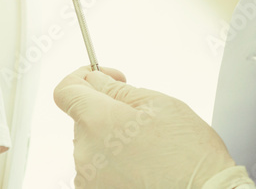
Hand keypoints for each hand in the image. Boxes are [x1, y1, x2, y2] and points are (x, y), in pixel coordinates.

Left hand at [53, 66, 239, 188]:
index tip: (102, 78)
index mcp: (97, 122)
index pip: (66, 90)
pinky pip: (98, 168)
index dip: (83, 77)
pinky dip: (115, 163)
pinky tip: (142, 165)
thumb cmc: (189, 156)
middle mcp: (85, 153)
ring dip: (111, 139)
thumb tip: (96, 79)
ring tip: (147, 147)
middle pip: (83, 118)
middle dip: (106, 110)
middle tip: (141, 118)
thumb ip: (117, 89)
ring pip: (92, 144)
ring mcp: (89, 178)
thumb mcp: (158, 104)